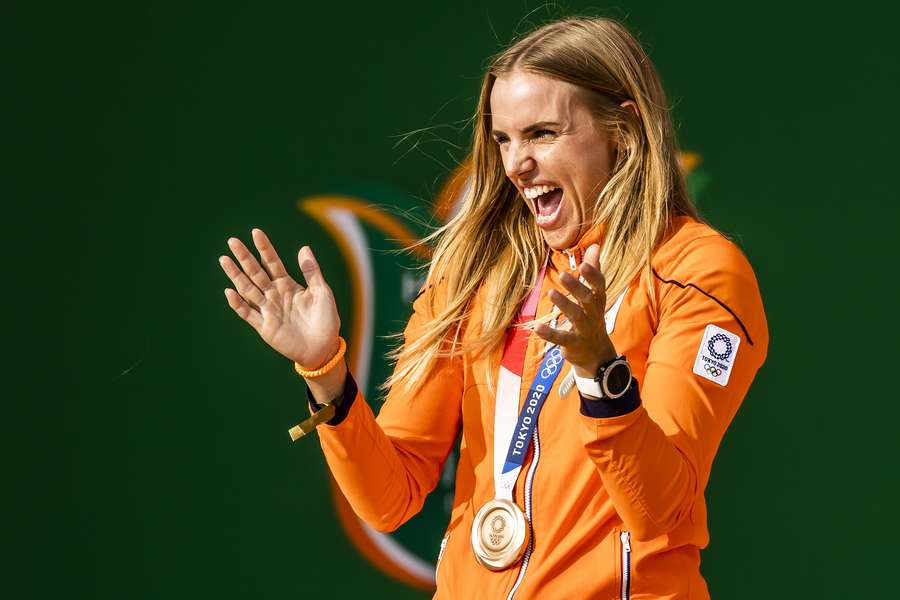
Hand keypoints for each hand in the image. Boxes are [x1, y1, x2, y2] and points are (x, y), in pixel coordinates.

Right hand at [219, 229, 340, 368]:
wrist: (323, 348)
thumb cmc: (325, 320)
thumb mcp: (322, 292)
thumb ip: (311, 272)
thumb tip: (304, 247)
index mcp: (288, 285)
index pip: (273, 263)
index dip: (264, 248)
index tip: (256, 232)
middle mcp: (275, 295)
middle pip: (256, 272)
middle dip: (245, 257)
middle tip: (232, 241)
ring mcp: (268, 310)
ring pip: (248, 289)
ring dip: (236, 275)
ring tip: (224, 260)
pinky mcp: (264, 327)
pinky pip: (248, 313)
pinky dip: (238, 303)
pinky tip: (229, 292)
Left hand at [533, 244, 616, 377]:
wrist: (597, 355)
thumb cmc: (592, 317)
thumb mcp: (595, 295)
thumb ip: (594, 270)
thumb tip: (595, 245)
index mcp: (598, 300)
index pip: (599, 286)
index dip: (593, 275)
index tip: (583, 264)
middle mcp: (593, 314)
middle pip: (588, 299)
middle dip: (576, 287)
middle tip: (563, 274)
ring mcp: (584, 330)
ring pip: (576, 316)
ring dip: (564, 305)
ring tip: (551, 293)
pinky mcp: (573, 344)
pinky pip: (561, 338)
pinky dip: (549, 333)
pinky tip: (537, 327)